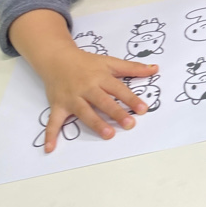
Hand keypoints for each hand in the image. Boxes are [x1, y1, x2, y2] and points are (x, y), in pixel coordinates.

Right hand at [40, 50, 154, 152]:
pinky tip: (50, 147)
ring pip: (84, 112)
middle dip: (116, 112)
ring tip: (109, 134)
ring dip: (95, 123)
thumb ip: (132, 68)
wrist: (57, 58)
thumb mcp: (109, 62)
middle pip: (103, 101)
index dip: (131, 99)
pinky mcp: (57, 106)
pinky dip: (50, 134)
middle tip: (129, 124)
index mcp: (100, 77)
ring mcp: (71, 98)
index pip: (118, 89)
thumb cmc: (87, 63)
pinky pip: (53, 122)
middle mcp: (86, 88)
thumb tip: (155, 69)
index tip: (143, 109)